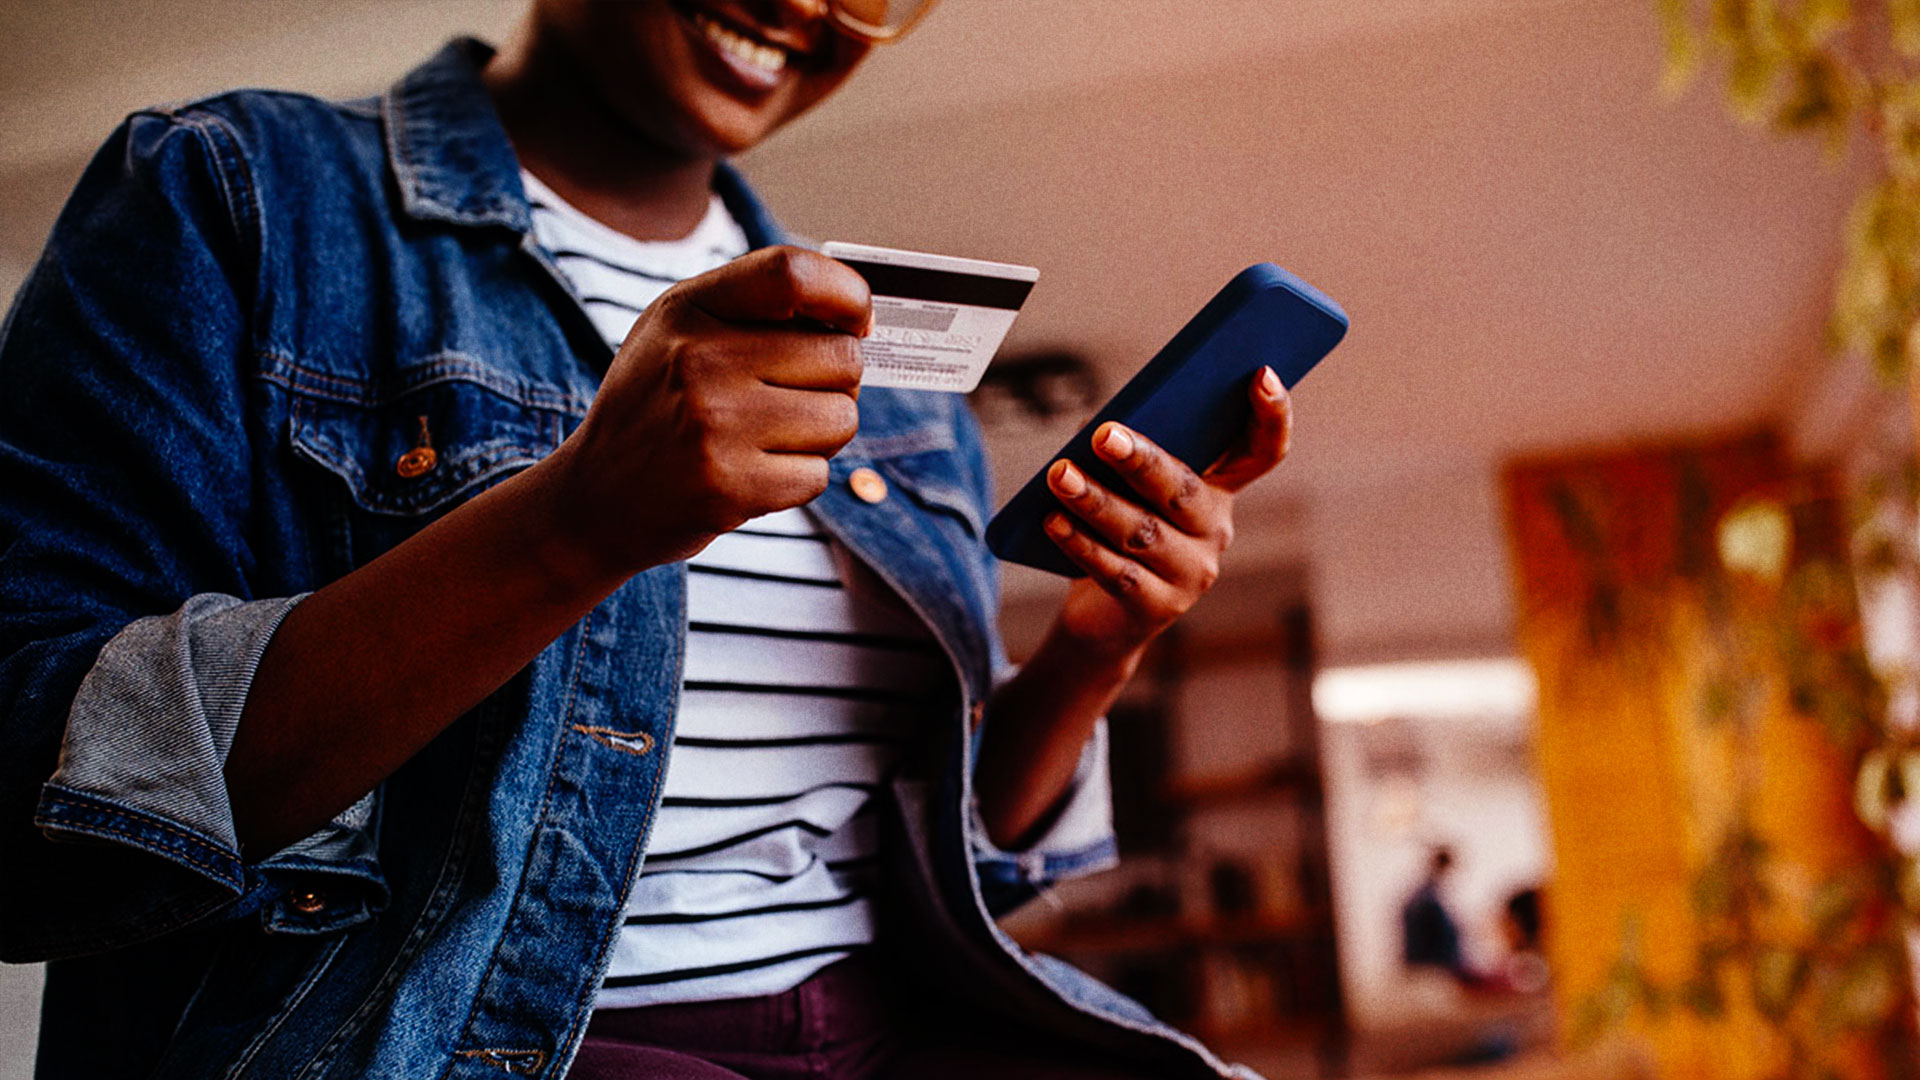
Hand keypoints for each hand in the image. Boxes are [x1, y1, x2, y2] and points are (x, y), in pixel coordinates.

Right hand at [540, 246, 870, 577]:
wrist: (597, 498)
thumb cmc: (657, 405)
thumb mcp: (679, 332)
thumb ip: (755, 307)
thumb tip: (857, 313)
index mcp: (689, 309)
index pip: (793, 274)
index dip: (847, 294)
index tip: (856, 320)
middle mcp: (700, 361)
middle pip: (842, 357)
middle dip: (838, 381)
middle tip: (797, 396)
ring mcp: (715, 426)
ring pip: (841, 419)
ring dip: (822, 434)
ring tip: (770, 437)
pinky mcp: (730, 488)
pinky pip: (818, 475)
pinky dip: (798, 478)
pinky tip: (753, 473)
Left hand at [1043, 366, 1292, 658]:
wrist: (1102, 614)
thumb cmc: (1115, 527)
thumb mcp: (1126, 484)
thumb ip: (1125, 449)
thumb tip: (1098, 428)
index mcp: (1219, 489)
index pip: (1263, 450)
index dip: (1272, 415)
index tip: (1262, 374)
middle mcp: (1216, 530)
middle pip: (1184, 490)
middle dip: (1143, 460)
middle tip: (1104, 434)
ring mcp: (1191, 573)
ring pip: (1143, 531)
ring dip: (1097, 501)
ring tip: (1058, 475)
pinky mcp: (1157, 609)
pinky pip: (1118, 571)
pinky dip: (1082, 544)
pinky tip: (1054, 521)